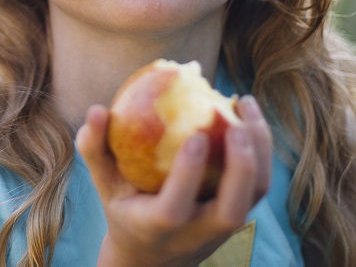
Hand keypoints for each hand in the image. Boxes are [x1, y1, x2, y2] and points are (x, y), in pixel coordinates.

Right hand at [75, 95, 272, 266]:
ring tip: (245, 104)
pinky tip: (247, 113)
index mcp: (158, 227)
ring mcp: (222, 228)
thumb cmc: (125, 208)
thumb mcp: (104, 185)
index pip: (176, 207)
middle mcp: (196, 233)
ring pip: (254, 196)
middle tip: (236, 123)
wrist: (154, 256)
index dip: (188, 173)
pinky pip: (259, 184)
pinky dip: (261, 149)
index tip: (196, 136)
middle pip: (231, 210)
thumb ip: (95, 149)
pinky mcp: (239, 216)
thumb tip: (97, 109)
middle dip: (240, 168)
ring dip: (259, 151)